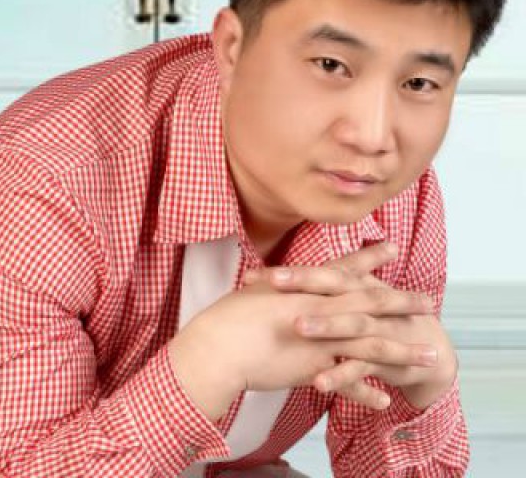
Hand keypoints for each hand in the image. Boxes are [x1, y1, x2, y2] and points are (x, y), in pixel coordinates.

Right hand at [167, 243, 434, 421]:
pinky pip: (346, 382)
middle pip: (369, 303)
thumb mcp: (258, 292)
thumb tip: (282, 282)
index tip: (391, 247)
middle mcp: (320, 310)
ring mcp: (319, 339)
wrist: (217, 345)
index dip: (369, 258)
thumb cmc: (230, 316)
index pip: (344, 269)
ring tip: (430, 354)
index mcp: (306, 288)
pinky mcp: (312, 367)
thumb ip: (277, 288)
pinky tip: (385, 401)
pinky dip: (365, 392)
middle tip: (430, 301)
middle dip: (401, 302)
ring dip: (402, 350)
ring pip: (370, 345)